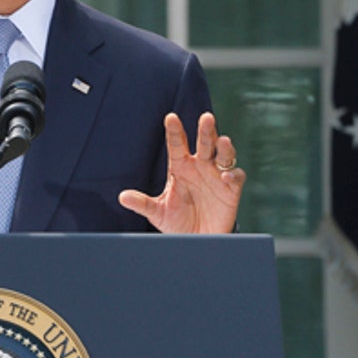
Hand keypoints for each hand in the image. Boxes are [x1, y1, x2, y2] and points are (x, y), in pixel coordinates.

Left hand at [118, 112, 244, 233]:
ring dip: (224, 148)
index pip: (177, 144)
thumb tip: (122, 197)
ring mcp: (216, 176)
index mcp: (180, 166)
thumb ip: (142, 204)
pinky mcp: (231, 189)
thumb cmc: (177, 221)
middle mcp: (200, 166)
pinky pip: (236, 177)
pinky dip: (233, 175)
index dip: (174, 131)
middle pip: (204, 143)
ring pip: (223, 155)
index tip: (170, 118)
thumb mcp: (158, 212)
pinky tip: (226, 176)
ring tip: (223, 141)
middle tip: (206, 118)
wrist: (197, 239)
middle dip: (206, 130)